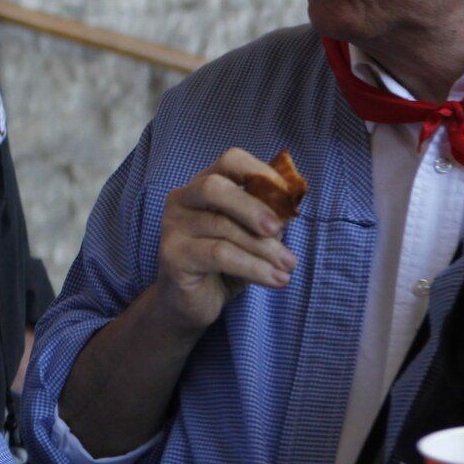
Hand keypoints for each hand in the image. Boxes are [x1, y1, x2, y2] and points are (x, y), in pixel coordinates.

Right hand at [151, 148, 298, 332]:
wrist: (191, 302)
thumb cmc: (225, 264)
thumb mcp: (251, 236)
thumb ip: (266, 218)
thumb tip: (291, 207)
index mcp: (203, 187)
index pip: (230, 161)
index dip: (260, 172)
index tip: (287, 196)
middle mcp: (181, 201)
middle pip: (215, 188)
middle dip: (253, 207)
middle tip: (278, 230)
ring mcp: (172, 227)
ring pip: (223, 228)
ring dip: (264, 249)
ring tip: (287, 267)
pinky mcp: (172, 255)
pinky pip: (218, 255)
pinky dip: (253, 267)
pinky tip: (275, 279)